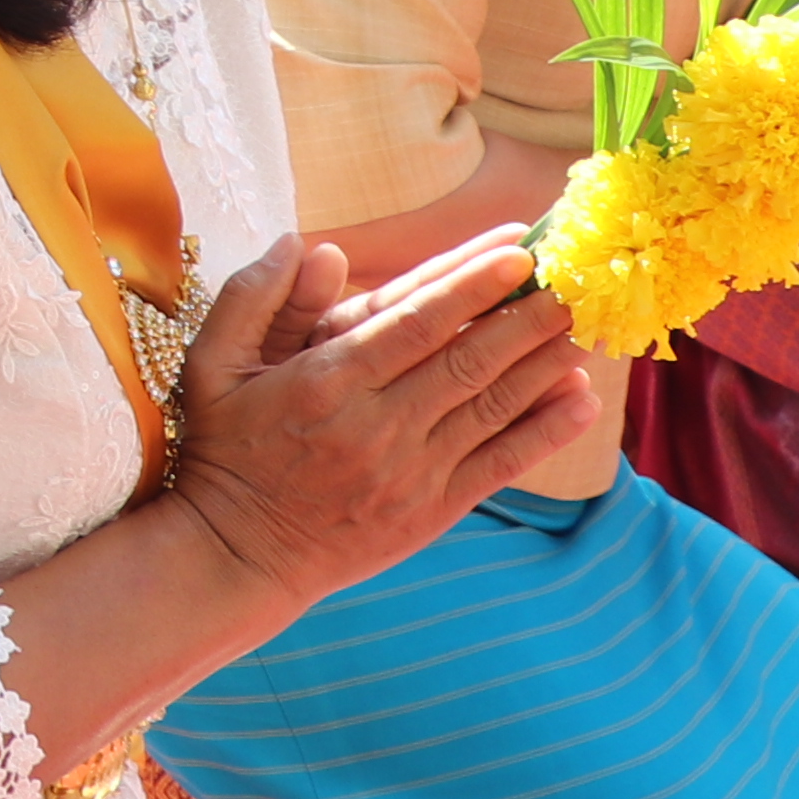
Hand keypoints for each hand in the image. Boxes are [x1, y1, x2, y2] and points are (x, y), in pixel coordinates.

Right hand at [164, 231, 608, 615]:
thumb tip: (308, 244)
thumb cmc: (226, 448)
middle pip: (466, 360)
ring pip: (492, 407)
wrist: (238, 554)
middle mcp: (375, 425)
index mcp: (325, 381)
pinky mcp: (431, 512)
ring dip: (545, 362)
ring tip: (584, 321)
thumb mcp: (214, 364)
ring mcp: (409, 472)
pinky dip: (546, 430)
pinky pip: (500, 463)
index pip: (413, 321)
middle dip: (524, 315)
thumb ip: (257, 298)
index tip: (516, 249)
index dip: (469, 285)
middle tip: (571, 276)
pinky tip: (582, 398)